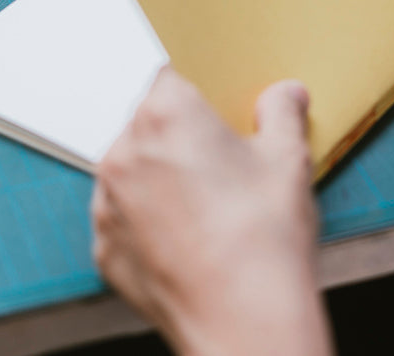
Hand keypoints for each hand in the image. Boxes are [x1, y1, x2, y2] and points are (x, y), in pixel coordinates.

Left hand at [92, 67, 333, 355]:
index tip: (217, 102)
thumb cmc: (265, 235)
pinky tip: (190, 231)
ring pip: (134, 165)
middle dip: (181, 129)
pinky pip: (124, 212)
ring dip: (161, 170)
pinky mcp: (105, 247)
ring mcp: (107, 203)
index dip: (197, 85)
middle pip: (148, 119)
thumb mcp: (289, 157)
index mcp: (167, 115)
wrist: (245, 321)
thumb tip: (286, 94)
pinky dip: (149, 214)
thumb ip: (283, 111)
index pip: (170, 73)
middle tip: (224, 155)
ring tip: (209, 198)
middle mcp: (124, 152)